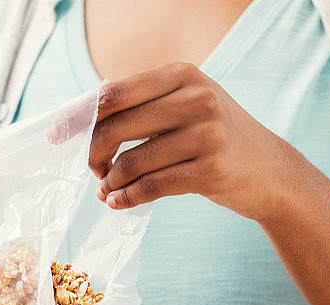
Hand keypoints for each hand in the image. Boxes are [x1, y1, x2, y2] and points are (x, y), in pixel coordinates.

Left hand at [90, 62, 293, 219]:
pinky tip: (119, 203)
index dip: (79, 116)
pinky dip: (127, 198)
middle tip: (96, 171)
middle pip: (115, 126)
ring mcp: (207, 134)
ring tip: (108, 191)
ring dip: (111, 183)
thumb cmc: (216, 139)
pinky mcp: (212, 170)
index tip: (58, 136)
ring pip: (131, 161)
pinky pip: (152, 187)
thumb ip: (143, 107)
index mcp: (182, 75)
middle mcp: (195, 98)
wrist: (271, 171)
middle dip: (94, 155)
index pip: (113, 93)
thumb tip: (82, 119)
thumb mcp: (187, 106)